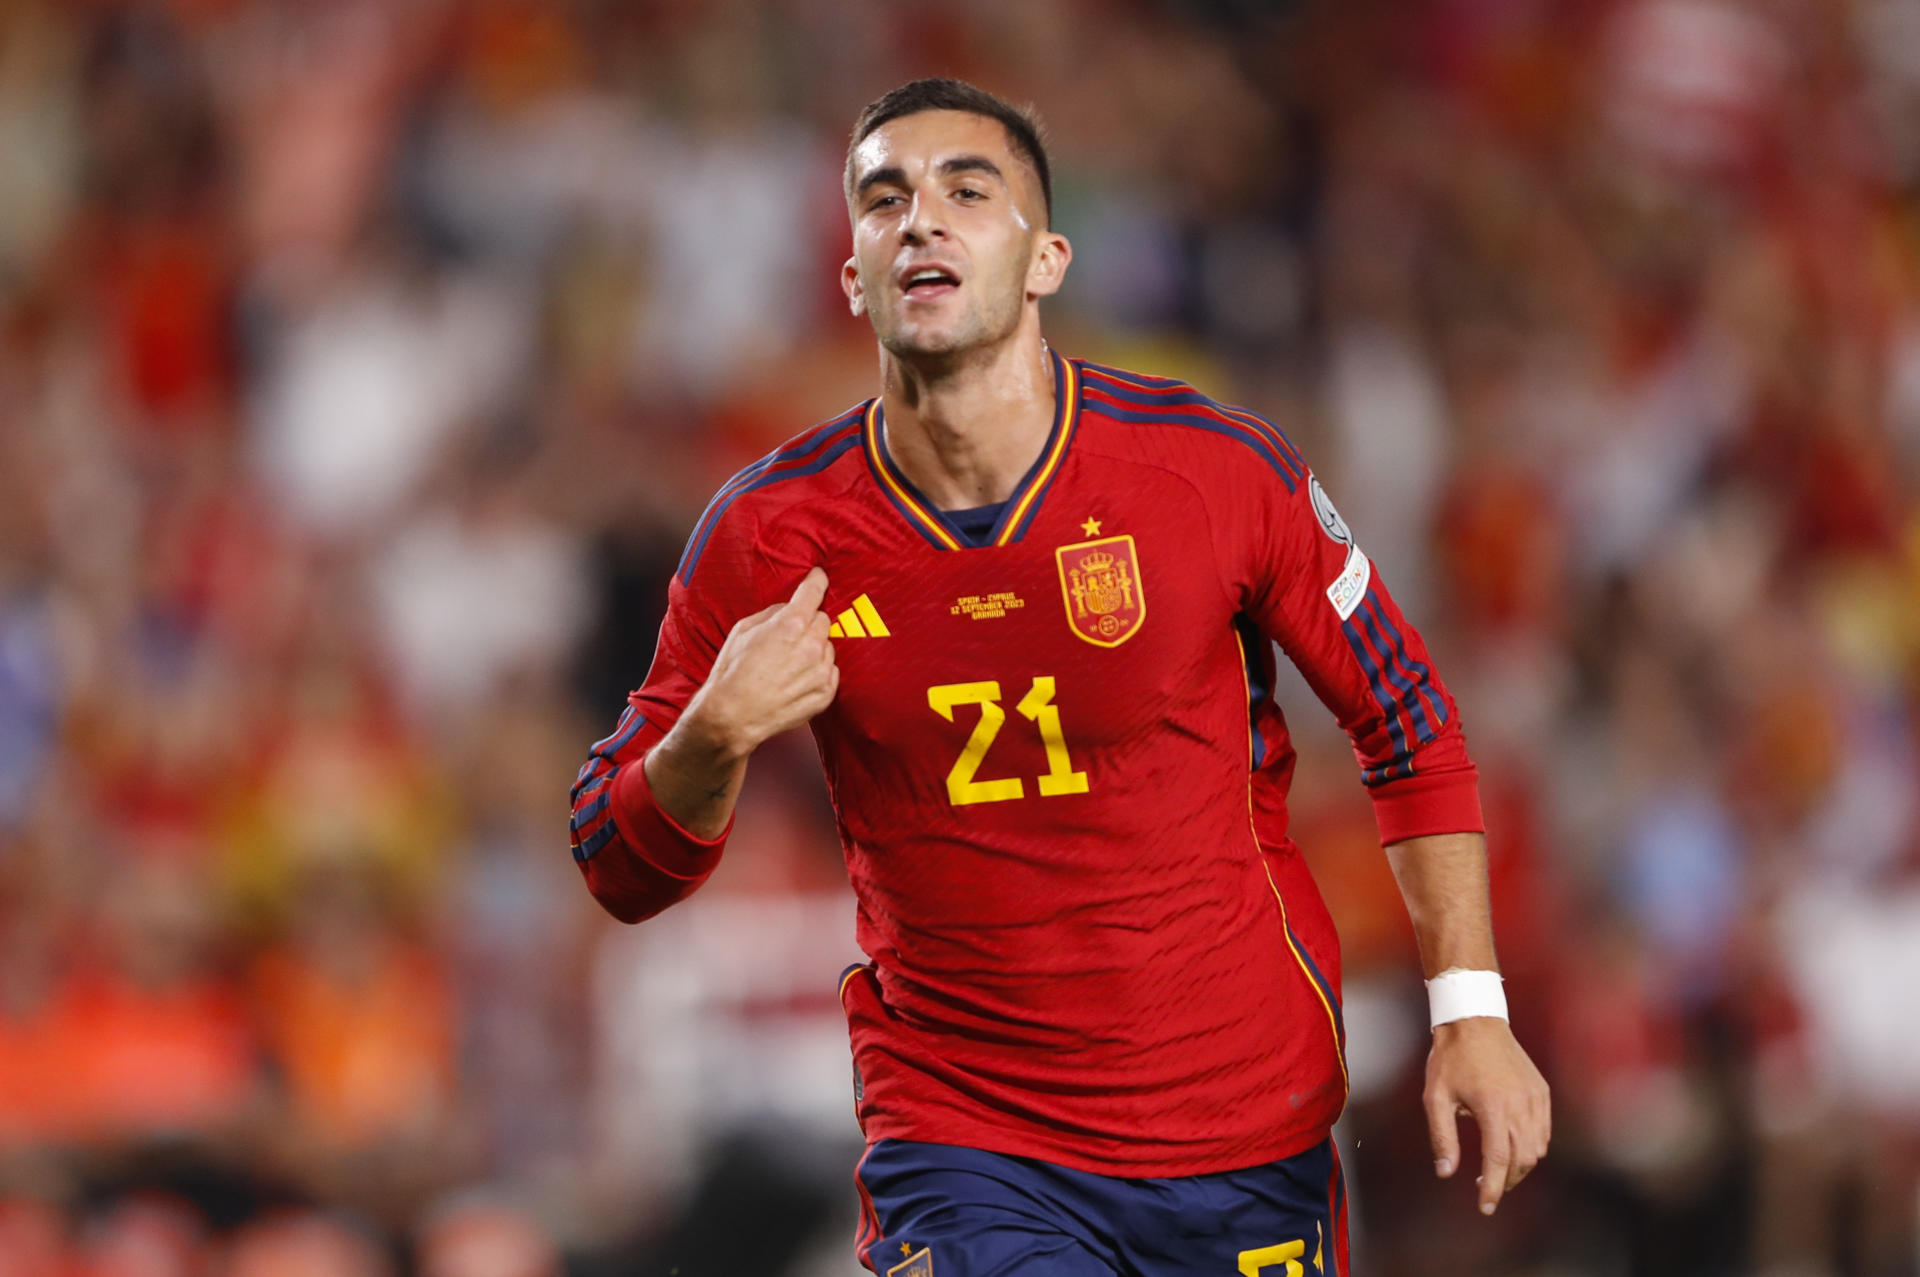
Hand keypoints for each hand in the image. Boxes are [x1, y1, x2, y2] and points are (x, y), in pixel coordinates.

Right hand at [682, 567, 839, 756]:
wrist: (733, 716)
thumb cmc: (732, 672)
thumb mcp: (743, 629)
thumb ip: (772, 613)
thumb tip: (788, 608)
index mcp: (791, 624)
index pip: (814, 592)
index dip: (817, 581)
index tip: (819, 577)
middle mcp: (812, 645)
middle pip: (823, 620)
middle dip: (809, 624)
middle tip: (789, 638)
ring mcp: (821, 671)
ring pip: (827, 647)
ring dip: (813, 650)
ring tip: (788, 665)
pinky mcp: (826, 693)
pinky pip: (830, 672)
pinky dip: (817, 673)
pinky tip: (794, 681)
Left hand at [1424, 1016, 1549, 1215]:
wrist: (1474, 1021)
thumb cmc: (1450, 1058)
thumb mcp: (1435, 1097)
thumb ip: (1442, 1136)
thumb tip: (1446, 1172)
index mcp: (1493, 1107)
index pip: (1499, 1160)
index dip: (1493, 1188)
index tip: (1485, 1208)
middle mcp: (1520, 1104)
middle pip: (1522, 1160)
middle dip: (1507, 1181)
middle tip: (1486, 1187)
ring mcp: (1536, 1098)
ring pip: (1537, 1149)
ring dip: (1520, 1166)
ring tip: (1497, 1169)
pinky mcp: (1542, 1092)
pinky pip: (1544, 1131)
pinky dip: (1532, 1147)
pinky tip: (1513, 1147)